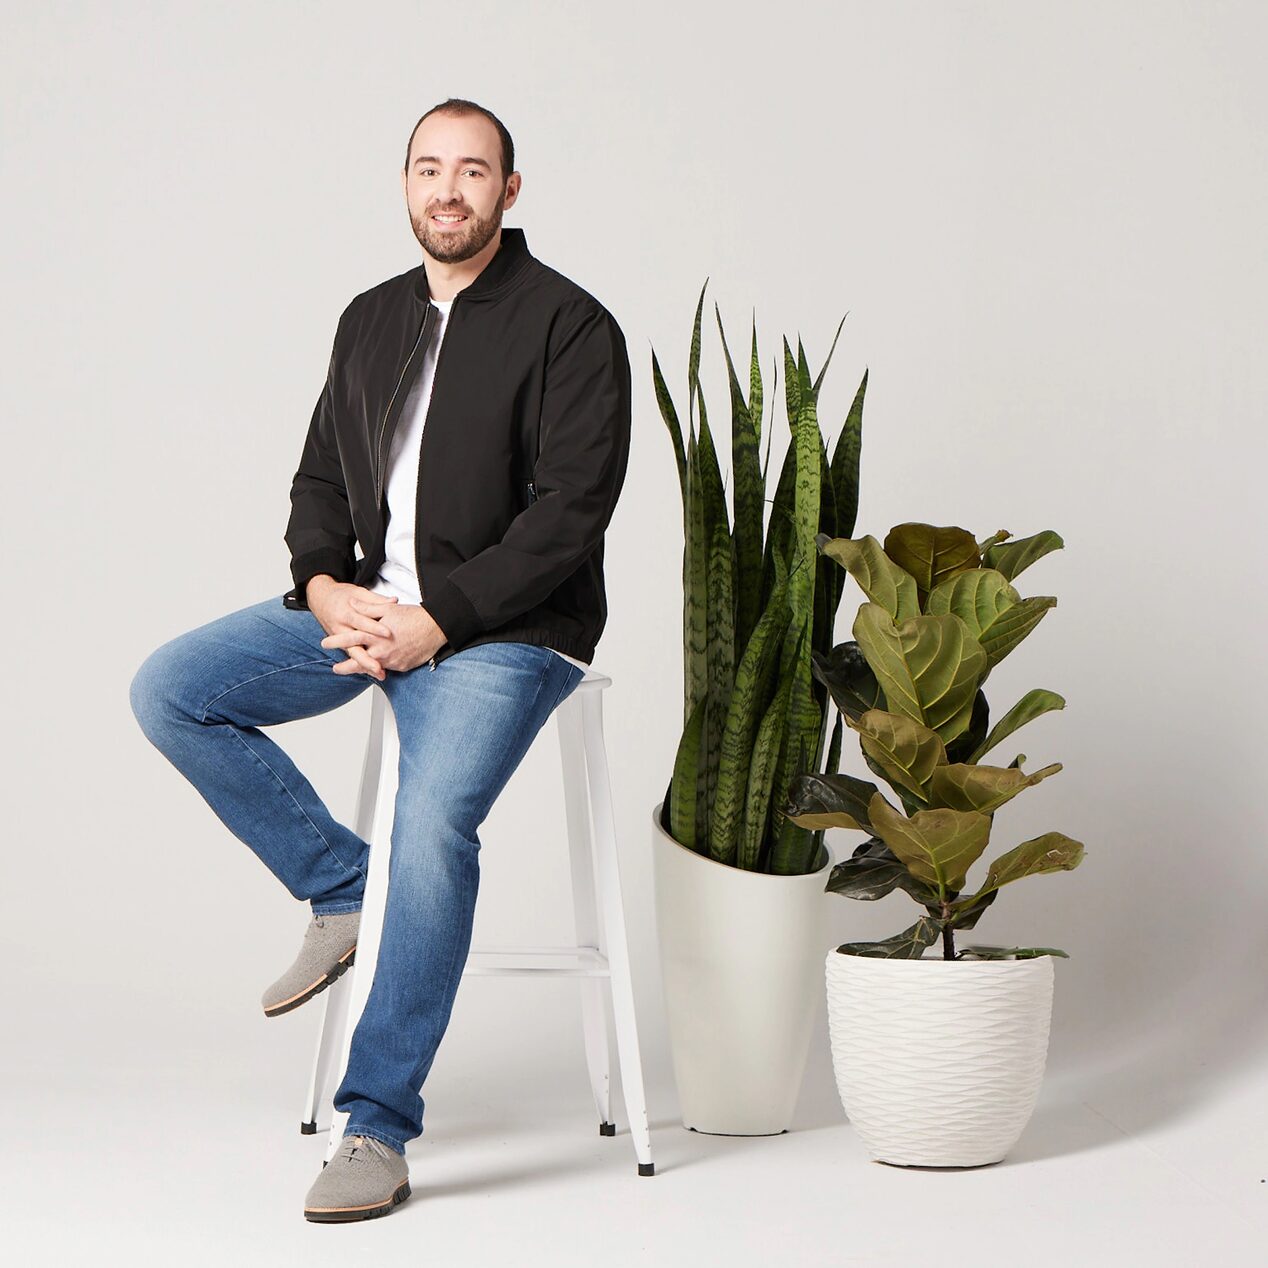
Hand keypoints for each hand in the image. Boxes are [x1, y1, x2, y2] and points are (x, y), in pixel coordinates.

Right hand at [306, 579, 401, 679]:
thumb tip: (394, 601)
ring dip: (366, 666)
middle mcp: (341, 628)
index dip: (375, 628)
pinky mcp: (342, 644)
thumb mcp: (358, 593)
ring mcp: (340, 638)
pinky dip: (362, 666)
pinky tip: (374, 674)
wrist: (320, 598)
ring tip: (380, 675)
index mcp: (346, 613)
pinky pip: (353, 656)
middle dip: (366, 658)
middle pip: (354, 645)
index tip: (388, 634)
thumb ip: (376, 600)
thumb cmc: (342, 595)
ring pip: (353, 655)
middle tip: (379, 667)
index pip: (362, 622)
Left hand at [317, 588, 447, 676]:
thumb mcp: (388, 609)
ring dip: (364, 667)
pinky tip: (379, 665)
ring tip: (356, 668)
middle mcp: (382, 651)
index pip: (351, 639)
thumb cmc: (413, 617)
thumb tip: (353, 604)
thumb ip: (367, 608)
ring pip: (373, 667)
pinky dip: (382, 666)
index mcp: (375, 635)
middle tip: (335, 668)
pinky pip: (389, 668)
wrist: (436, 628)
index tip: (326, 643)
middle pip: (358, 661)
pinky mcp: (402, 666)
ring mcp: (392, 661)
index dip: (336, 641)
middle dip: (345, 666)